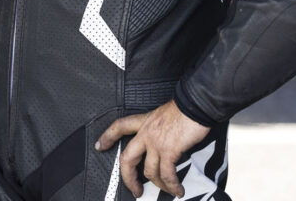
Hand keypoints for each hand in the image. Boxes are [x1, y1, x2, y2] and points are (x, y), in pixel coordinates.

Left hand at [95, 100, 209, 197]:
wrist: (195, 104)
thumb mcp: (164, 113)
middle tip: (135, 189)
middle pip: (127, 159)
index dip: (108, 137)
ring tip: (169, 191)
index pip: (120, 126)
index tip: (100, 146)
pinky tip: (178, 189)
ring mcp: (156, 142)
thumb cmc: (185, 108)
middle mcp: (146, 132)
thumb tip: (164, 138)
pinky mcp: (169, 150)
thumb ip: (159, 127)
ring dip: (160, 185)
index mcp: (145, 121)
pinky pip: (167, 174)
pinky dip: (172, 185)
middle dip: (128, 178)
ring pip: (149, 171)